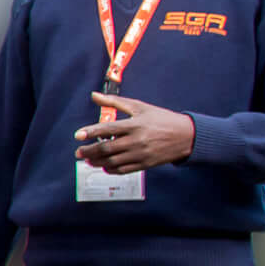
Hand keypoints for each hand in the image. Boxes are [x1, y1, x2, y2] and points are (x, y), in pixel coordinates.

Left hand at [75, 92, 194, 172]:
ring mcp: (141, 154)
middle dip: (89, 151)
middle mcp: (137, 140)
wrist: (186, 136)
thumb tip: (94, 95)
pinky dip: (111, 170)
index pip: (107, 129)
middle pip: (107, 148)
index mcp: (135, 124)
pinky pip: (123, 170)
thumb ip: (115, 102)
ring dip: (97, 162)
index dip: (90, 132)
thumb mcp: (140, 107)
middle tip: (79, 152)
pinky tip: (104, 166)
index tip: (78, 135)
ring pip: (113, 161)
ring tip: (88, 160)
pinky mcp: (145, 164)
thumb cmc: (162, 119)